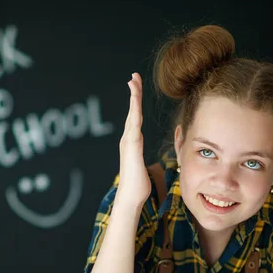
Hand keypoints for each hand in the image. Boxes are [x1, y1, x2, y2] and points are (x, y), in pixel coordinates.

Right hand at [115, 73, 150, 207]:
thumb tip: (143, 165)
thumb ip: (142, 162)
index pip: (135, 118)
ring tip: (133, 81)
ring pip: (132, 113)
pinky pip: (134, 123)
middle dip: (133, 92)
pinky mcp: (131, 145)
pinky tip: (136, 100)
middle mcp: (128, 139)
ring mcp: (128, 141)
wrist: (130, 196)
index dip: (136, 102)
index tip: (136, 87)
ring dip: (133, 96)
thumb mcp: (143, 169)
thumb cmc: (138, 186)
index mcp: (132, 142)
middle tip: (134, 76)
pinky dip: (134, 110)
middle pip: (132, 111)